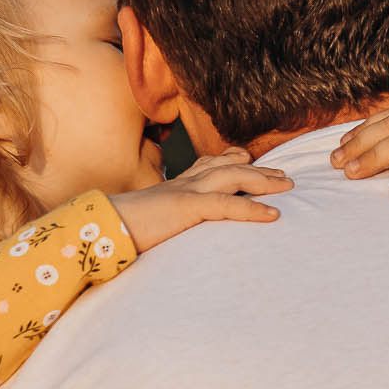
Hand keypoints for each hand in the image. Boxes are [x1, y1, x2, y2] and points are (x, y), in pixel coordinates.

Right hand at [110, 149, 292, 252]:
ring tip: (287, 186)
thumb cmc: (121, 229)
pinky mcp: (187, 206)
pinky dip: (252, 208)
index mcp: (175, 185)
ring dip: (264, 180)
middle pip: (229, 166)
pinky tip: (272, 214)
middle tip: (284, 176)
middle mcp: (184, 182)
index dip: (232, 159)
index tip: (250, 159)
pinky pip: (227, 204)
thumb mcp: (151, 221)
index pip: (208, 164)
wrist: (101, 227)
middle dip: (259, 169)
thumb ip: (166, 219)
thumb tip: (171, 229)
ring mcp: (186, 191)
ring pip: (234, 176)